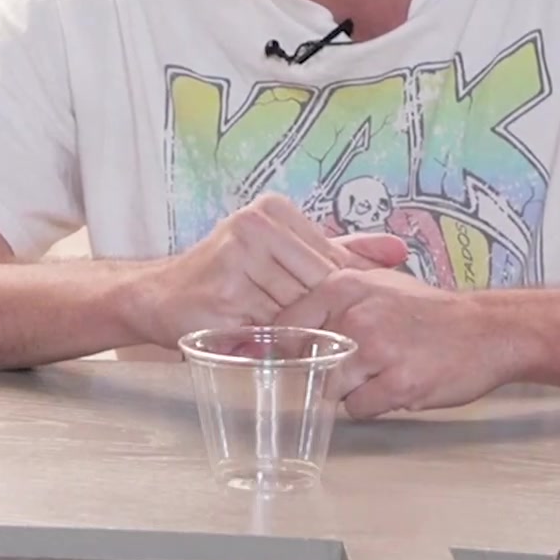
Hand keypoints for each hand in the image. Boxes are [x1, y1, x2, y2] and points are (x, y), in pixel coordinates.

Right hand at [132, 194, 406, 349]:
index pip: (330, 259)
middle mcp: (253, 227)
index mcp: (272, 210)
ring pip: (294, 313)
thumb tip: (399, 250)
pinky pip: (267, 333)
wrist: (160, 295)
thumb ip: (341, 249)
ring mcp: (235, 261)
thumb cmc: (228, 274)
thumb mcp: (282, 250)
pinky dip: (272, 346)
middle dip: (321, 317)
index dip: (340, 293)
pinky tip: (267, 349)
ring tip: (295, 344)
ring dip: (298, 336)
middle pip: (315, 286)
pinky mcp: (222, 298)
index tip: (345, 313)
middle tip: (327, 337)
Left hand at [276, 268, 522, 416]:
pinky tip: (395, 385)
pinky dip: (373, 404)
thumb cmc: (427, 309)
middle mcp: (356, 315)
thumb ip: (333, 298)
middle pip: (309, 361)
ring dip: (351, 389)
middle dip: (324, 369)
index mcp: (345, 285)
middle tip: (353, 365)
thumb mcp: (377, 283)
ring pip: (332, 388)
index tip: (293, 356)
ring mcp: (377, 350)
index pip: (288, 324)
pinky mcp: (398, 384)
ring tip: (380, 373)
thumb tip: (285, 325)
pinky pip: (360, 408)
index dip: (287, 346)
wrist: (484, 329)